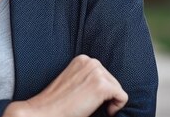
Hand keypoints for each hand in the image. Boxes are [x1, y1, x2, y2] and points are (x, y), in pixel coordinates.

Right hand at [5, 55, 127, 116]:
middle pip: (112, 80)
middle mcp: (90, 61)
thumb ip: (86, 76)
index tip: (88, 98)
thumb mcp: (73, 80)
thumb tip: (102, 86)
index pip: (104, 74)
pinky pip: (122, 97)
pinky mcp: (102, 85)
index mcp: (83, 59)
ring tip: (92, 106)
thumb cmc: (58, 101)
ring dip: (109, 101)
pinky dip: (116, 107)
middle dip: (106, 95)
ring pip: (118, 88)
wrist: (47, 110)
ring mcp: (96, 72)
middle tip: (90, 104)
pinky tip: (102, 111)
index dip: (99, 90)